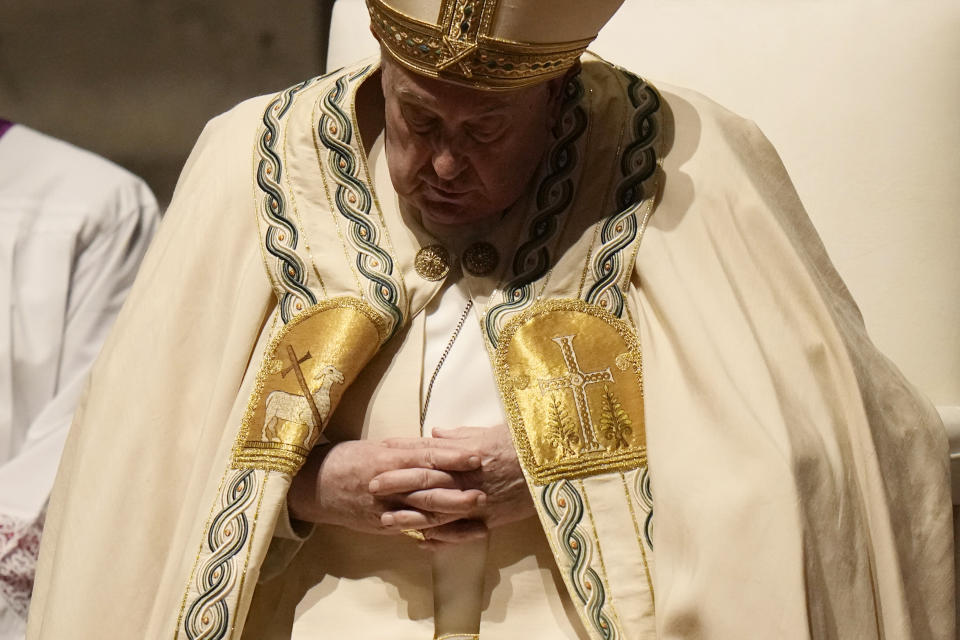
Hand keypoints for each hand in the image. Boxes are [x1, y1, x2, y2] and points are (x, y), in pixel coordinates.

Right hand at [287, 439, 484, 535]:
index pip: (426, 457)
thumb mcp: (377, 446)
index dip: (452, 458)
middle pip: (428, 488)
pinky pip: (411, 530)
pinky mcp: (382, 525)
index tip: (476, 458)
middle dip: (458, 492)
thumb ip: (408, 448)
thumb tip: (439, 441)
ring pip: (423, 513)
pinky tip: (452, 536)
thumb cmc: (348, 460)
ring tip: (477, 517)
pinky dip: (433, 534)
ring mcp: (385, 508)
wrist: (314, 487)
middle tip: (484, 492)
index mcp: (389, 459)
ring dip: (452, 516)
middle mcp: (388, 484)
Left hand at [372, 424, 534, 544]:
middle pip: (426, 483)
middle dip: (396, 485)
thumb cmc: (525, 444)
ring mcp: (478, 503)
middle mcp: (468, 480)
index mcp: (467, 455)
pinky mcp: (490, 520)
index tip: (381, 454)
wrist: (556, 468)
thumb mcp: (491, 431)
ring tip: (385, 520)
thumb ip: (459, 435)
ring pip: (438, 512)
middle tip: (369, 486)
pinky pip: (461, 532)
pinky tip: (421, 540)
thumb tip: (433, 433)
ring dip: (410, 516)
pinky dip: (441, 538)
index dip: (403, 456)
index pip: (427, 455)